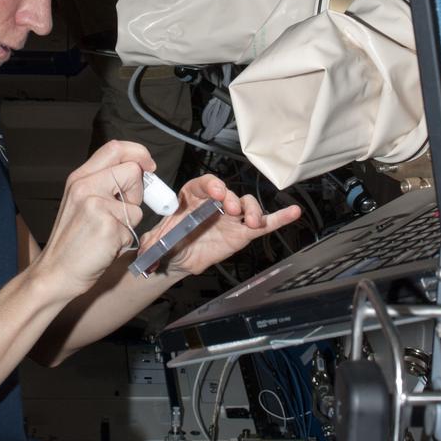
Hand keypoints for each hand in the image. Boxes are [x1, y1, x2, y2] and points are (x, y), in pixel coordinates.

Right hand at [34, 140, 153, 298]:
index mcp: (79, 178)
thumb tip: (139, 172)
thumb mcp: (81, 201)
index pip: (115, 148)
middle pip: (132, 171)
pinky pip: (133, 229)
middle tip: (124, 210)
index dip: (138, 153)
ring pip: (136, 206)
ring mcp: (96, 205)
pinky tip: (105, 246)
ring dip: (130, 223)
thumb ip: (105, 183)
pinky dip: (124, 240)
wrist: (55, 272)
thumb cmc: (73, 240)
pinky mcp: (107, 226)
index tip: (148, 166)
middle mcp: (85, 186)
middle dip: (138, 191)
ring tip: (107, 233)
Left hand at [137, 173, 300, 277]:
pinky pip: (264, 223)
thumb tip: (148, 249)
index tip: (215, 191)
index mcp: (192, 197)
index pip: (203, 184)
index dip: (211, 185)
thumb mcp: (156, 240)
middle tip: (231, 208)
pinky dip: (280, 218)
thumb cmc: (168, 239)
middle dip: (231, 198)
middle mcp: (214, 202)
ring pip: (247, 206)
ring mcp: (231, 216)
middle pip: (228, 193)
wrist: (176, 256)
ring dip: (252, 210)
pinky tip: (293, 213)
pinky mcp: (243, 231)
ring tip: (252, 221)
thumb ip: (153, 243)